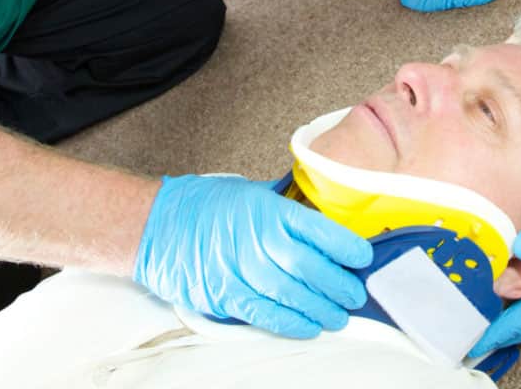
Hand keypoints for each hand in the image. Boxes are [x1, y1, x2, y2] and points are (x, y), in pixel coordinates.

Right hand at [134, 175, 372, 337]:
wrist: (158, 227)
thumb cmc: (205, 207)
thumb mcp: (251, 193)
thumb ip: (286, 205)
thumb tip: (320, 213)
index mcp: (269, 210)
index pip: (319, 230)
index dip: (346, 246)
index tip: (363, 257)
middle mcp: (258, 240)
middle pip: (311, 268)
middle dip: (339, 285)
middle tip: (354, 293)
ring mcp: (242, 270)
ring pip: (292, 295)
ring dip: (321, 309)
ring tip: (338, 316)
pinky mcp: (227, 295)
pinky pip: (266, 314)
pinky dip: (291, 323)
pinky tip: (309, 326)